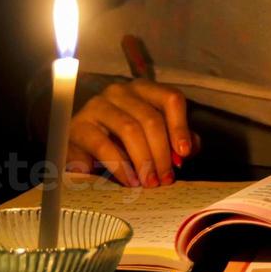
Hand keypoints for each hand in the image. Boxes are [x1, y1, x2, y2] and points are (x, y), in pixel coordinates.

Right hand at [66, 80, 198, 186]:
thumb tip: (190, 148)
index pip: (170, 98)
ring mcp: (97, 105)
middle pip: (151, 118)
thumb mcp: (153, 137)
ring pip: (129, 129)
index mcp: (144, 89)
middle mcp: (120, 91)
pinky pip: (104, 146)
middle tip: (166, 178)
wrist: (81, 148)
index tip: (184, 154)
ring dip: (143, 160)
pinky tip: (130, 181)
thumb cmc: (123, 141)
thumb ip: (175, 139)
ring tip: (150, 182)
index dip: (180, 127)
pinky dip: (120, 167)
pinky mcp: (79, 126)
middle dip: (162, 152)